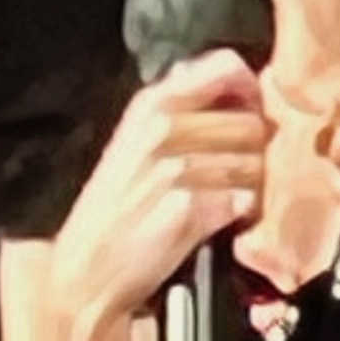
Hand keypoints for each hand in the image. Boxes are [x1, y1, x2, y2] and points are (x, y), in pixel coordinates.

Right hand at [46, 53, 269, 327]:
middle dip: (255, 149)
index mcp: (150, 104)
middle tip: (236, 171)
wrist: (84, 272)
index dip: (250, 91)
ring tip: (226, 199)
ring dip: (251, 184)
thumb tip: (230, 81)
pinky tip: (222, 221)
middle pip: (251, 122)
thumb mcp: (133, 142)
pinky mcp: (190, 210)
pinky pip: (246, 200)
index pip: (225, 68)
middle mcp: (163, 129)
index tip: (249, 113)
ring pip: (254, 163)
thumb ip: (178, 109)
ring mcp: (176, 168)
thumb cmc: (111, 210)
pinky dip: (242, 214)